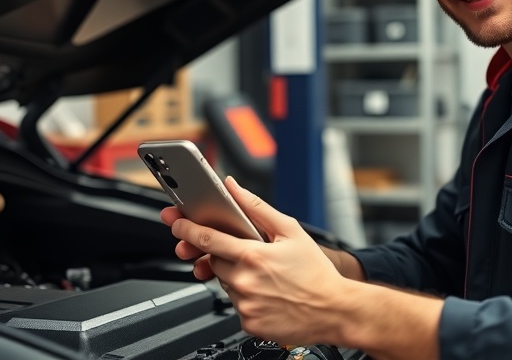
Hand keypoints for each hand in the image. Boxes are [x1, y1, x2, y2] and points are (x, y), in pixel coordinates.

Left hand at [164, 176, 350, 344]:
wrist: (335, 310)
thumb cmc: (316, 272)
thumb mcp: (290, 231)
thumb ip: (256, 207)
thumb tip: (233, 187)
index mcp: (252, 255)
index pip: (206, 239)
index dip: (187, 229)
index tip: (176, 223)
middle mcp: (244, 281)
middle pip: (215, 262)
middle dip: (224, 255)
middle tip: (248, 255)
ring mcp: (245, 305)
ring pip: (226, 284)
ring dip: (238, 277)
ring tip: (267, 277)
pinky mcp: (248, 323)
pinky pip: (236, 305)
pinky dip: (247, 298)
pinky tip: (268, 294)